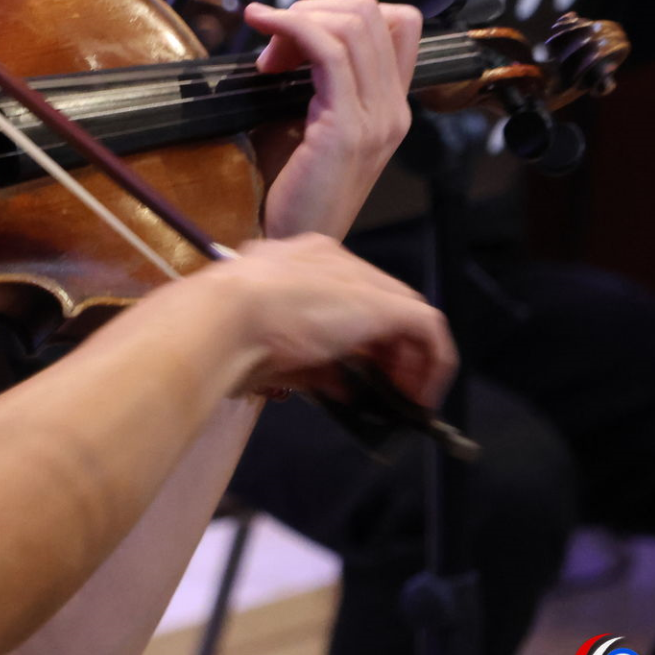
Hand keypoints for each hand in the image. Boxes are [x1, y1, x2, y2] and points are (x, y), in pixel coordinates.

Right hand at [188, 234, 456, 408]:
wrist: (222, 319)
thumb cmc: (223, 332)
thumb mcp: (267, 347)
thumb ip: (306, 362)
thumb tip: (339, 385)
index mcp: (293, 262)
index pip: (342, 293)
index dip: (354, 335)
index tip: (353, 371)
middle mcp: (329, 259)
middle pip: (376, 300)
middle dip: (384, 347)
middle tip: (385, 386)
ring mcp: (357, 278)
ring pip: (404, 311)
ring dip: (408, 356)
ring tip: (404, 395)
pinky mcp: (382, 303)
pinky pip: (426, 328)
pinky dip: (431, 361)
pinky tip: (419, 395)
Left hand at [245, 0, 418, 239]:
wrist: (288, 244)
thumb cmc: (288, 190)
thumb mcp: (303, 124)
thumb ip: (306, 81)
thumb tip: (279, 37)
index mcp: (390, 106)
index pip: (398, 23)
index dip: (343, 11)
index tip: (296, 33)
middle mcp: (393, 109)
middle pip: (373, 13)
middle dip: (314, 9)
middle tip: (272, 40)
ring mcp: (376, 117)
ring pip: (354, 23)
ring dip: (299, 17)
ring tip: (265, 43)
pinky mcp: (348, 127)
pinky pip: (328, 50)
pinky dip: (292, 25)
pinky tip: (264, 25)